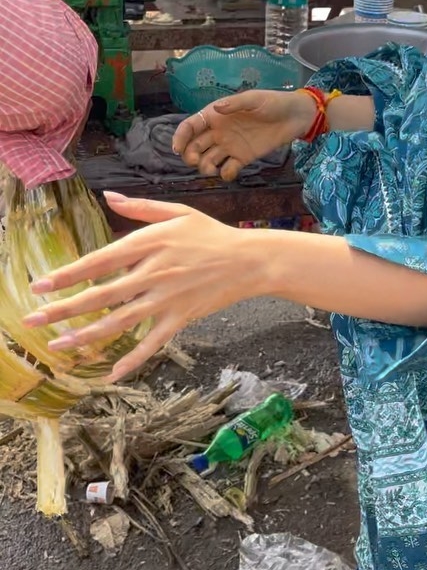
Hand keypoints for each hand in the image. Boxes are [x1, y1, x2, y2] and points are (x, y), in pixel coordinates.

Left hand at [22, 194, 264, 379]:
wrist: (250, 260)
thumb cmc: (212, 234)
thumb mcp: (178, 212)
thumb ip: (140, 207)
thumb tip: (108, 196)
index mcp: (150, 243)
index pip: (100, 260)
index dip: (68, 274)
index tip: (40, 286)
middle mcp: (154, 271)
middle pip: (102, 294)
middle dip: (64, 308)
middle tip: (33, 319)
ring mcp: (168, 297)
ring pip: (120, 321)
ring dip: (87, 335)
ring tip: (58, 345)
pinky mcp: (181, 317)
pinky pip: (152, 342)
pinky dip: (132, 359)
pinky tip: (110, 373)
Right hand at [173, 89, 316, 180]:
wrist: (296, 116)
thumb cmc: (273, 102)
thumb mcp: (253, 99)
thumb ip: (234, 104)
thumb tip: (216, 110)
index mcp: (216, 115)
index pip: (190, 127)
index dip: (180, 137)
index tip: (177, 149)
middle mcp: (219, 131)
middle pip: (194, 146)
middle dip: (190, 156)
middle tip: (196, 161)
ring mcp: (230, 146)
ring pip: (208, 160)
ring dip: (205, 168)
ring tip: (213, 170)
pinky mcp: (243, 157)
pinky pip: (228, 169)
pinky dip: (225, 174)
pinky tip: (230, 171)